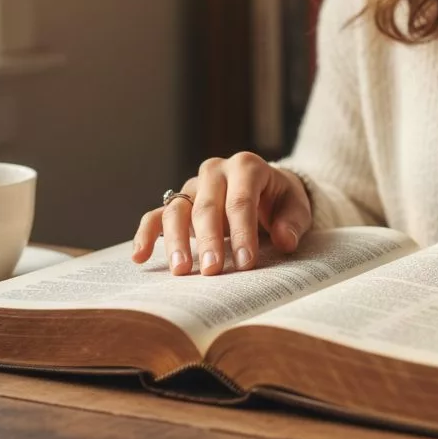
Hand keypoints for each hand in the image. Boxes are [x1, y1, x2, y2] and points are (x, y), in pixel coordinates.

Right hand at [130, 153, 312, 275]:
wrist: (268, 190)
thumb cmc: (281, 201)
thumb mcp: (297, 207)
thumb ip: (293, 222)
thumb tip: (284, 240)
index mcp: (247, 166)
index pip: (241, 201)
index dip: (243, 233)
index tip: (245, 263)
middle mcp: (216, 171)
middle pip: (208, 206)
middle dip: (210, 240)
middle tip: (213, 271)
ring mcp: (194, 187)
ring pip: (177, 210)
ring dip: (176, 241)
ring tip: (181, 270)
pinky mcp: (179, 203)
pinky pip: (156, 215)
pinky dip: (146, 234)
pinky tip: (140, 256)